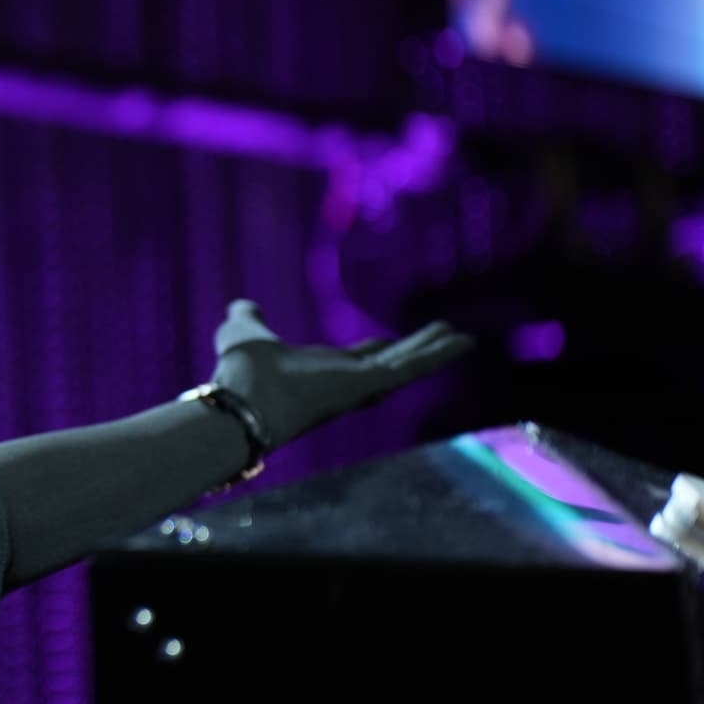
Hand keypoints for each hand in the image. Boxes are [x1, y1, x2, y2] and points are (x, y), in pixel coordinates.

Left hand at [209, 299, 474, 448]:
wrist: (242, 399)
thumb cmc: (239, 373)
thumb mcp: (243, 333)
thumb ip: (246, 319)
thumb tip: (242, 304)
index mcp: (319, 371)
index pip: (355, 360)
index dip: (375, 350)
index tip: (389, 343)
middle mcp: (343, 382)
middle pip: (389, 363)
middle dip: (416, 350)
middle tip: (445, 336)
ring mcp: (360, 385)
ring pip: (406, 365)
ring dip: (434, 350)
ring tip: (464, 337)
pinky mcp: (370, 384)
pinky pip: (412, 368)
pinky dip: (439, 354)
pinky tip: (464, 341)